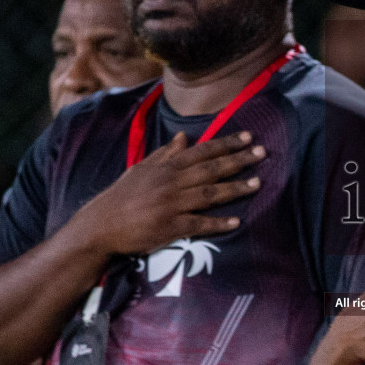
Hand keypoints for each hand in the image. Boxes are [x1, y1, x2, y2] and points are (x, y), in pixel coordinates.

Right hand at [72, 130, 264, 255]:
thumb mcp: (142, 169)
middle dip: (239, 160)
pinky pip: (198, 224)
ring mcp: (171, 205)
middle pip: (211, 169)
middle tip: (263, 153)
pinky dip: (218, 223)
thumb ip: (165, 154)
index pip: (202, 151)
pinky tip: (236, 221)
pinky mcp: (169, 227)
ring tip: (258, 183)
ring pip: (209, 194)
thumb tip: (183, 137)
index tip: (249, 137)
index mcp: (166, 167)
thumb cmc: (122, 196)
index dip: (227, 143)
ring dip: (235, 188)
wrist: (101, 225)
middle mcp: (171, 183)